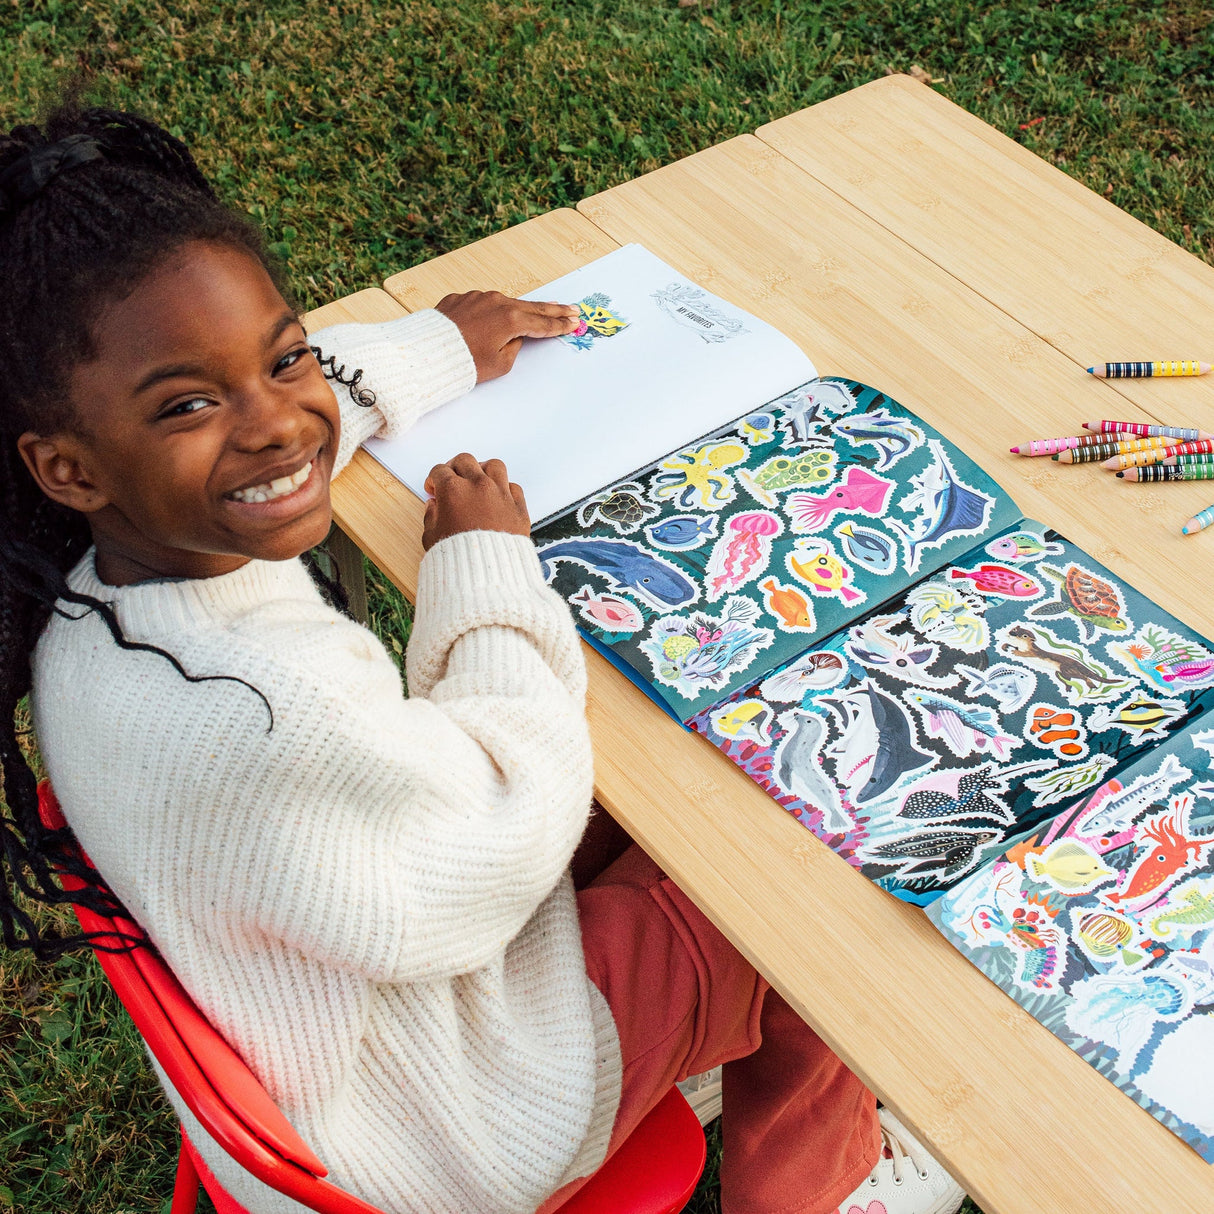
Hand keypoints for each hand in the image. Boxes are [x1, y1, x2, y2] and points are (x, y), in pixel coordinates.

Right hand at [422, 454, 530, 549]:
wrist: (487, 574)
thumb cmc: (459, 558)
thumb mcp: (432, 538)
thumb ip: (431, 517)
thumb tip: (433, 507)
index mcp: (453, 490)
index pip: (440, 471)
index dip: (433, 480)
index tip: (434, 489)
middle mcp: (478, 486)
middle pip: (465, 461)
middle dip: (454, 469)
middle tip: (452, 480)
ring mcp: (501, 494)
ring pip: (493, 466)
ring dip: (483, 470)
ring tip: (478, 481)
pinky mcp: (518, 507)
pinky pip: (513, 486)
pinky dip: (504, 489)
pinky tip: (497, 497)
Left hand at [434, 290, 580, 381]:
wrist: (426, 352)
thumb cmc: (462, 362)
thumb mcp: (499, 364)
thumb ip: (514, 347)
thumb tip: (515, 336)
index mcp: (510, 319)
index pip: (542, 324)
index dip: (560, 325)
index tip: (574, 322)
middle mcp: (496, 302)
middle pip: (531, 307)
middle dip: (553, 309)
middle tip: (571, 309)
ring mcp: (477, 297)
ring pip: (506, 303)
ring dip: (524, 307)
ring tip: (543, 307)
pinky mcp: (460, 299)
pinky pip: (483, 304)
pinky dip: (494, 309)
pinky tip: (501, 313)